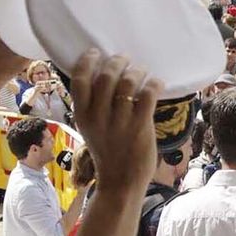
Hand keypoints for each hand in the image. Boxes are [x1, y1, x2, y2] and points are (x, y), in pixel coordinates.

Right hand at [67, 50, 159, 194]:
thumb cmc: (108, 152)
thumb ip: (92, 105)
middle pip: (105, 76)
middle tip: (125, 59)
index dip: (88, 61)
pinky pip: (147, 95)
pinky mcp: (140, 127)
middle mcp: (98, 117)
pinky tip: (156, 83)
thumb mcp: (90, 128)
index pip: (79, 79)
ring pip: (127, 82)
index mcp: (82, 115)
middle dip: (117, 61)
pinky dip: (153, 83)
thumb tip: (103, 74)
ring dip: (137, 70)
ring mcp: (119, 122)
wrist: (120, 183)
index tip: (96, 52)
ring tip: (142, 70)